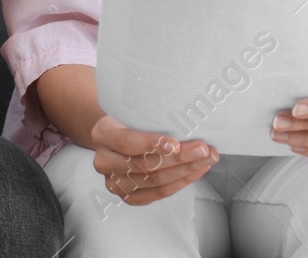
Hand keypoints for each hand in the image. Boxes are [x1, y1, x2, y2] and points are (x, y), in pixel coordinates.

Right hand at [90, 115, 217, 204]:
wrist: (116, 136)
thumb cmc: (128, 121)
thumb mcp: (131, 111)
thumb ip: (149, 117)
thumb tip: (186, 118)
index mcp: (102, 134)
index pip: (127, 142)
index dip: (152, 144)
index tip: (176, 143)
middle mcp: (105, 161)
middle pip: (146, 164)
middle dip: (180, 157)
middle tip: (203, 150)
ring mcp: (115, 182)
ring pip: (156, 181)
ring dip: (186, 170)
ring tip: (206, 160)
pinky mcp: (128, 196)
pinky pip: (159, 193)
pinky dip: (181, 182)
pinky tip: (195, 171)